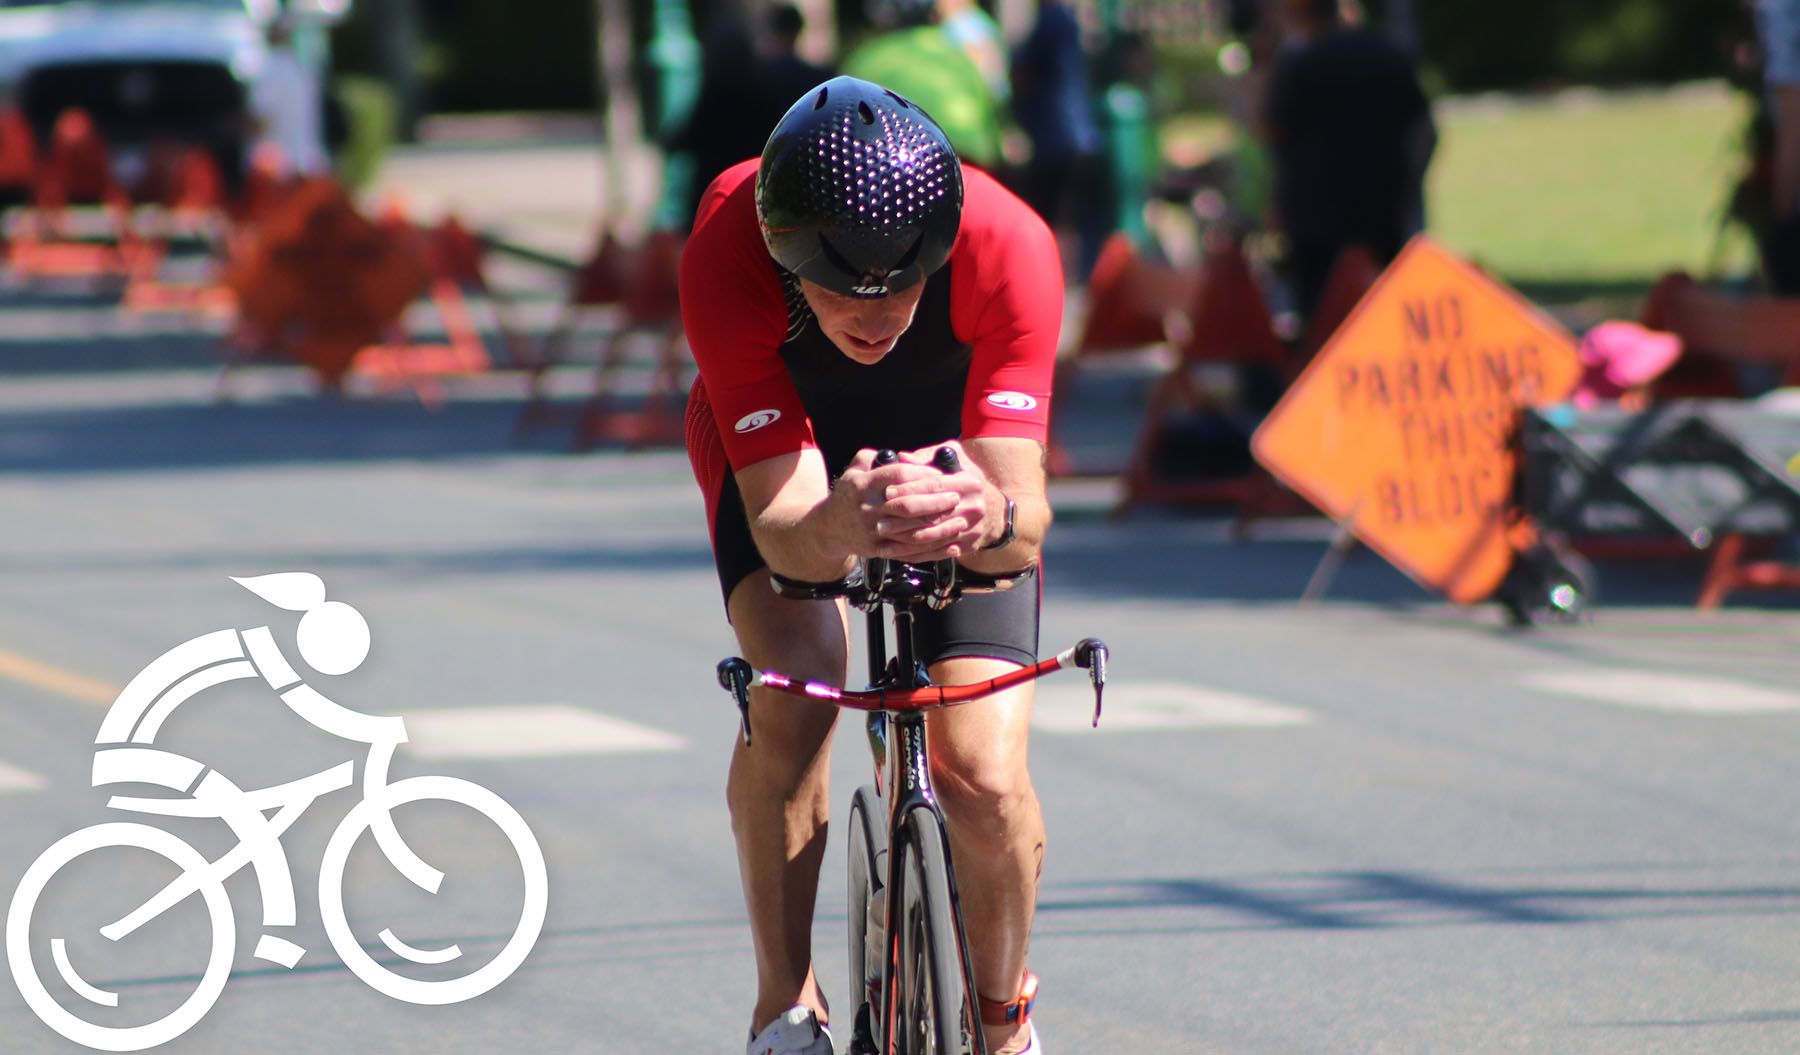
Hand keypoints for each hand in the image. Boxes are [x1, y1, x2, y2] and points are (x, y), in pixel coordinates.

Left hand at [859, 440, 996, 560]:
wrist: (997, 514)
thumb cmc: (970, 484)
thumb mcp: (957, 462)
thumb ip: (930, 457)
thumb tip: (902, 457)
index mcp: (970, 484)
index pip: (934, 486)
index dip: (909, 489)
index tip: (887, 491)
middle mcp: (973, 507)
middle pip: (931, 514)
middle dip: (902, 517)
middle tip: (880, 517)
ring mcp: (970, 530)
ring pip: (931, 537)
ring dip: (904, 538)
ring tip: (883, 534)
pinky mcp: (966, 547)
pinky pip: (936, 552)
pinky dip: (914, 552)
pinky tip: (896, 550)